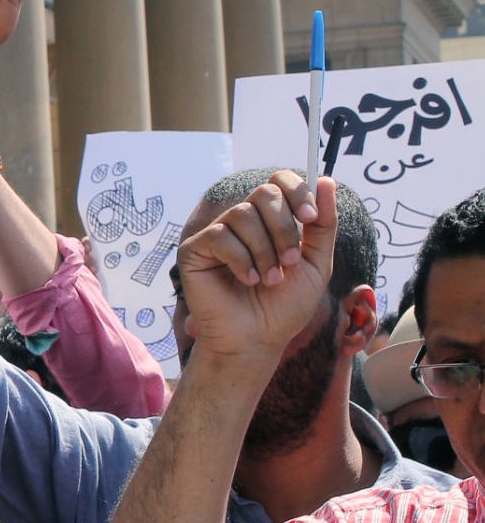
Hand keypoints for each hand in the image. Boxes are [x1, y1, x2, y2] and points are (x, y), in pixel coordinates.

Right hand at [177, 172, 333, 367]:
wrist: (257, 341)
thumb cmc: (283, 308)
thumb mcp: (316, 264)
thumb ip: (324, 225)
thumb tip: (328, 181)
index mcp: (269, 222)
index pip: (278, 183)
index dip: (296, 191)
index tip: (310, 218)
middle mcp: (241, 223)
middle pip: (263, 194)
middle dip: (284, 228)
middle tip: (290, 261)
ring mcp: (217, 235)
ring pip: (243, 214)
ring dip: (264, 250)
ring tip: (269, 280)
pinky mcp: (194, 251)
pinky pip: (220, 236)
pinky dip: (240, 259)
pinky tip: (247, 280)